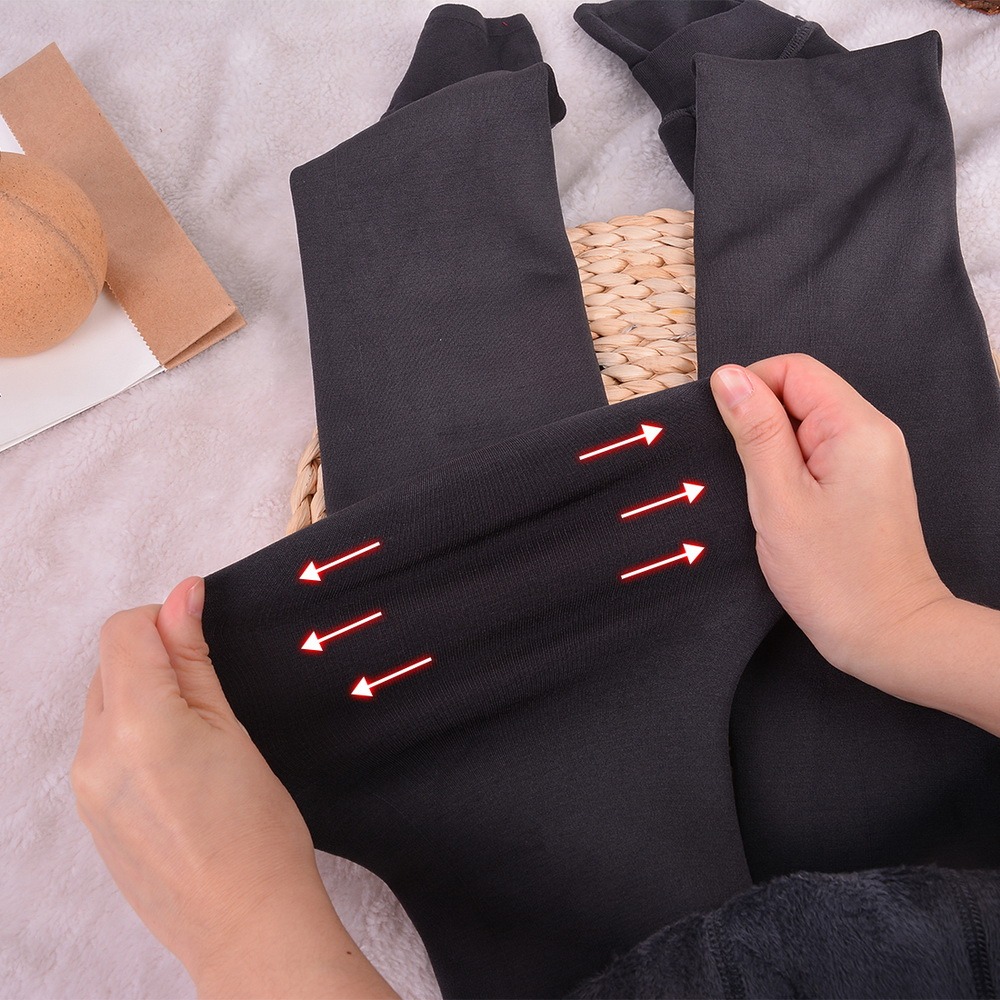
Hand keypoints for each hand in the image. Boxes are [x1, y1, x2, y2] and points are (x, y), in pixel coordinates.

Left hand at [70, 577, 398, 997]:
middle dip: (154, 658)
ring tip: (196, 736)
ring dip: (141, 694)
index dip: (164, 618)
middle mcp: (95, 753)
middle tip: (209, 695)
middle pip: (109, 664)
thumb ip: (194, 659)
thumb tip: (181, 595)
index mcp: (137, 724)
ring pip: (103, 703)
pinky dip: (132, 732)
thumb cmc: (256, 830)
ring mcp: (85, 787)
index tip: (199, 628)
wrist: (243, 920)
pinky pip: (99, 744)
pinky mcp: (89, 812)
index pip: (123, 631)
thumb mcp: (233, 729)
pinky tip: (177, 766)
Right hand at [709, 353, 952, 692]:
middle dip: (759, 422)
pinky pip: (817, 452)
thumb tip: (729, 377)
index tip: (725, 432)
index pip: (793, 369)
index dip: (750, 389)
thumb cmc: (834, 575)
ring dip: (771, 449)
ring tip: (761, 493)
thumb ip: (755, 431)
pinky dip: (788, 469)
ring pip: (804, 424)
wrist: (888, 634)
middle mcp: (871, 432)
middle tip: (743, 473)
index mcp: (855, 426)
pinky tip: (778, 503)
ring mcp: (871, 459)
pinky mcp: (864, 483)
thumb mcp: (778, 497)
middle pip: (800, 392)